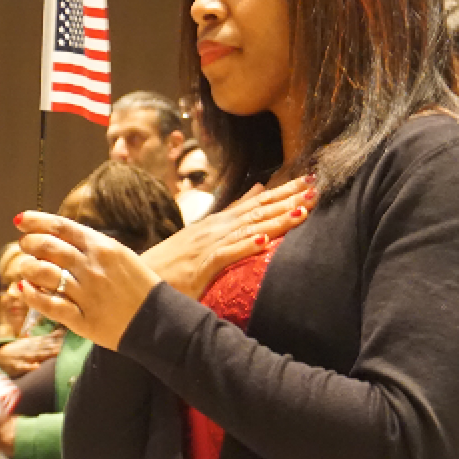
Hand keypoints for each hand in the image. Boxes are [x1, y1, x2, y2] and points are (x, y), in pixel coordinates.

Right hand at [0, 333, 62, 377]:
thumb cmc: (19, 349)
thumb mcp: (32, 342)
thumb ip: (47, 338)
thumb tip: (61, 331)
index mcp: (35, 342)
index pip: (49, 340)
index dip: (59, 339)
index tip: (69, 337)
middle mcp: (31, 348)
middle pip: (45, 347)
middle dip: (56, 346)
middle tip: (67, 345)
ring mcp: (24, 356)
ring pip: (37, 355)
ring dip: (46, 353)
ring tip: (56, 352)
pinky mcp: (18, 366)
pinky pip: (24, 367)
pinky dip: (30, 367)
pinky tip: (37, 366)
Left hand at [15, 212, 159, 350]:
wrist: (159, 321)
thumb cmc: (139, 286)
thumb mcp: (120, 256)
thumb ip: (91, 247)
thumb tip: (59, 238)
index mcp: (103, 247)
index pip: (61, 226)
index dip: (36, 221)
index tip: (20, 220)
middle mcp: (92, 267)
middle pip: (48, 247)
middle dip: (30, 243)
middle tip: (24, 246)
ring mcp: (87, 294)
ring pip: (44, 274)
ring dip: (28, 268)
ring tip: (26, 269)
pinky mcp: (83, 320)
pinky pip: (49, 305)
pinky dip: (32, 296)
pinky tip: (25, 291)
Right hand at [141, 176, 315, 298]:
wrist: (141, 276)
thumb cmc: (174, 261)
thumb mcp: (205, 232)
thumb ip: (233, 211)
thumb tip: (259, 187)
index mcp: (219, 222)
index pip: (257, 202)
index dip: (284, 191)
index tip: (310, 181)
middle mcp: (216, 228)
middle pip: (257, 210)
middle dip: (288, 199)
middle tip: (316, 187)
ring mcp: (209, 244)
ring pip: (248, 228)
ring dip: (275, 219)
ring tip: (301, 210)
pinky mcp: (203, 265)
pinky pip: (228, 254)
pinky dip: (246, 245)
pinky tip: (265, 240)